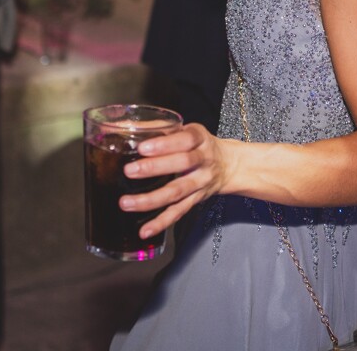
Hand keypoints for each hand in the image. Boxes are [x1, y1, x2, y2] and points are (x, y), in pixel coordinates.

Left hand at [118, 124, 238, 239]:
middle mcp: (203, 160)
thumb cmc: (200, 145)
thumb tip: (128, 126)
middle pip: (182, 164)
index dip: (164, 144)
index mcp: (199, 138)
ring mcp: (200, 182)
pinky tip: (145, 230)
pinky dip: (161, 222)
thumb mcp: (187, 130)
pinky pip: (179, 212)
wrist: (229, 165)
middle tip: (129, 171)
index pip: (184, 140)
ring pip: (177, 192)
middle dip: (154, 168)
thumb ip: (161, 129)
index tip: (142, 147)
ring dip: (151, 199)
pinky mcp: (196, 200)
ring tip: (127, 203)